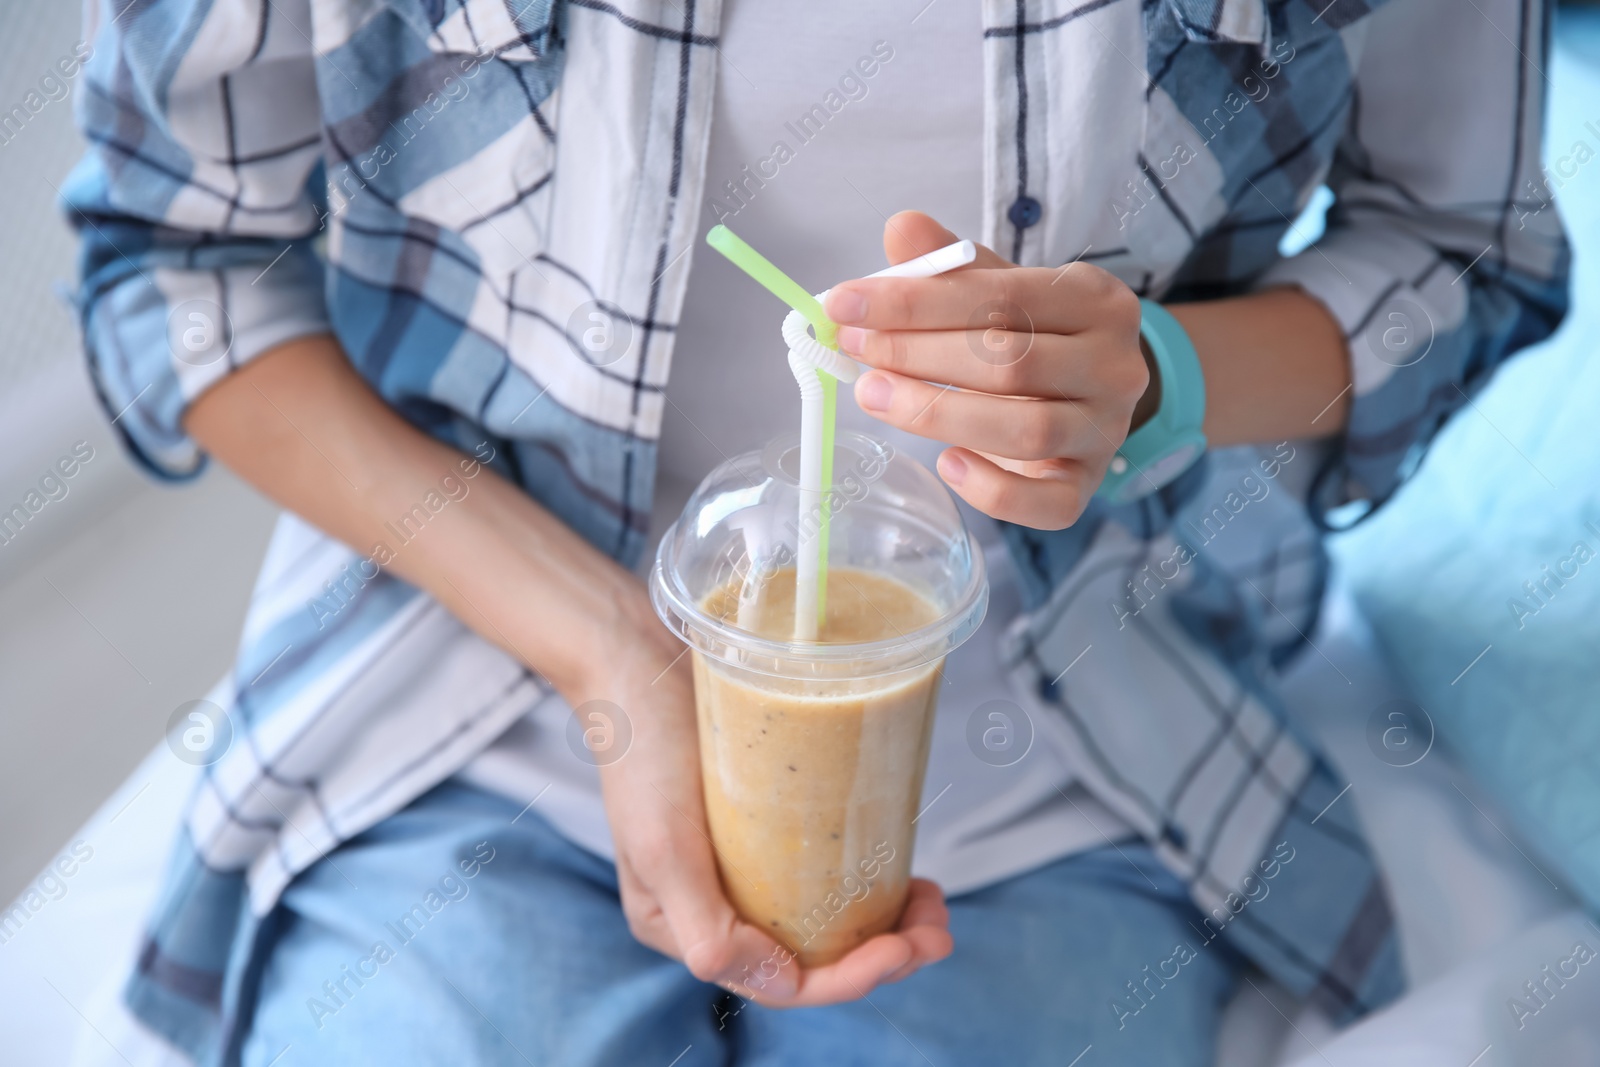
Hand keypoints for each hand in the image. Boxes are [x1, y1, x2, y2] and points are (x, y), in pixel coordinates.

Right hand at [575, 601, 953, 1006]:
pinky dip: (868, 880)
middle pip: (812, 956)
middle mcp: (715, 907)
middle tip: (940, 928)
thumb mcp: (664, 847)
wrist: (637, 662)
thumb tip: (783, 982)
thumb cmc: (644, 750)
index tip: (904, 947)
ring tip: (934, 901)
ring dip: (886, 921)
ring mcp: (742, 866)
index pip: (780, 983)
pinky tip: (904, 868)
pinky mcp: (766, 825)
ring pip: (825, 918)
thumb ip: (709, 931)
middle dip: (884, 952)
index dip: (850, 977)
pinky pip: (823, 871)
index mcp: (684, 929)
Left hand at [825, 212, 1149, 529]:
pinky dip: (989, 488)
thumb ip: (952, 265)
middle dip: (917, 355)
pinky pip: (1045, 505)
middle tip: (856, 351)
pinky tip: (944, 463)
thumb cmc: (1034, 334)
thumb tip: (900, 229)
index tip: (846, 304)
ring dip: (937, 415)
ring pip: (1026, 432)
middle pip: (1010, 363)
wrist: (1092, 394)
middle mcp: (1114, 364)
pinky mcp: (1087, 487)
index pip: (1000, 295)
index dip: (917, 301)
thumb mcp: (1000, 287)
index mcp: (1095, 298)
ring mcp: (1105, 431)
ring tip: (874, 396)